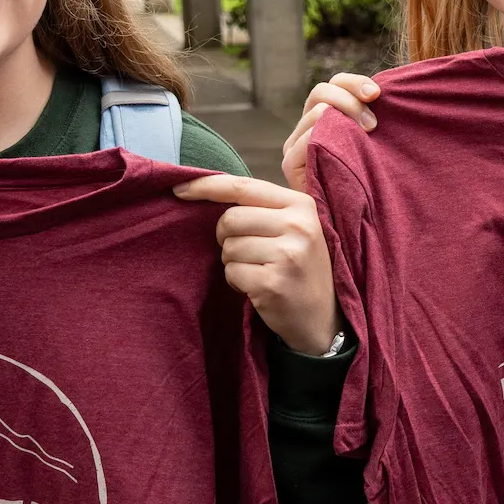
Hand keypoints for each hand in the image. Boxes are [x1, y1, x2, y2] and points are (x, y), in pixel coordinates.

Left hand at [174, 173, 340, 354]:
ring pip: (229, 248)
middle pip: (230, 219)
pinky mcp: (273, 283)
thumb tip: (206, 186)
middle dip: (225, 237)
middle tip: (244, 251)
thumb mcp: (295, 227)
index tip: (179, 189)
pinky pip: (232, 273)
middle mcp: (298, 226)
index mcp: (301, 205)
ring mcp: (287, 255)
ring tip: (257, 270)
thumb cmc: (299, 267)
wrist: (323, 318)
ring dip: (233, 262)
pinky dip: (236, 282)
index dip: (206, 186)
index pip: (242, 187)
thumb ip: (262, 206)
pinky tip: (256, 287)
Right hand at [281, 73, 379, 193]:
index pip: (334, 84)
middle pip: (321, 90)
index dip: (354, 83)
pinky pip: (306, 139)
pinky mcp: (289, 163)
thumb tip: (384, 92)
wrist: (352, 228)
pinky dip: (326, 139)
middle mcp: (306, 128)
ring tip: (366, 139)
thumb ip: (371, 121)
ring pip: (316, 112)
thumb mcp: (374, 146)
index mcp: (326, 118)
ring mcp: (294, 145)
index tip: (377, 94)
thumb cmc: (371, 186)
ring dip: (345, 120)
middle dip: (350, 100)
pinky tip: (346, 154)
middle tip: (373, 124)